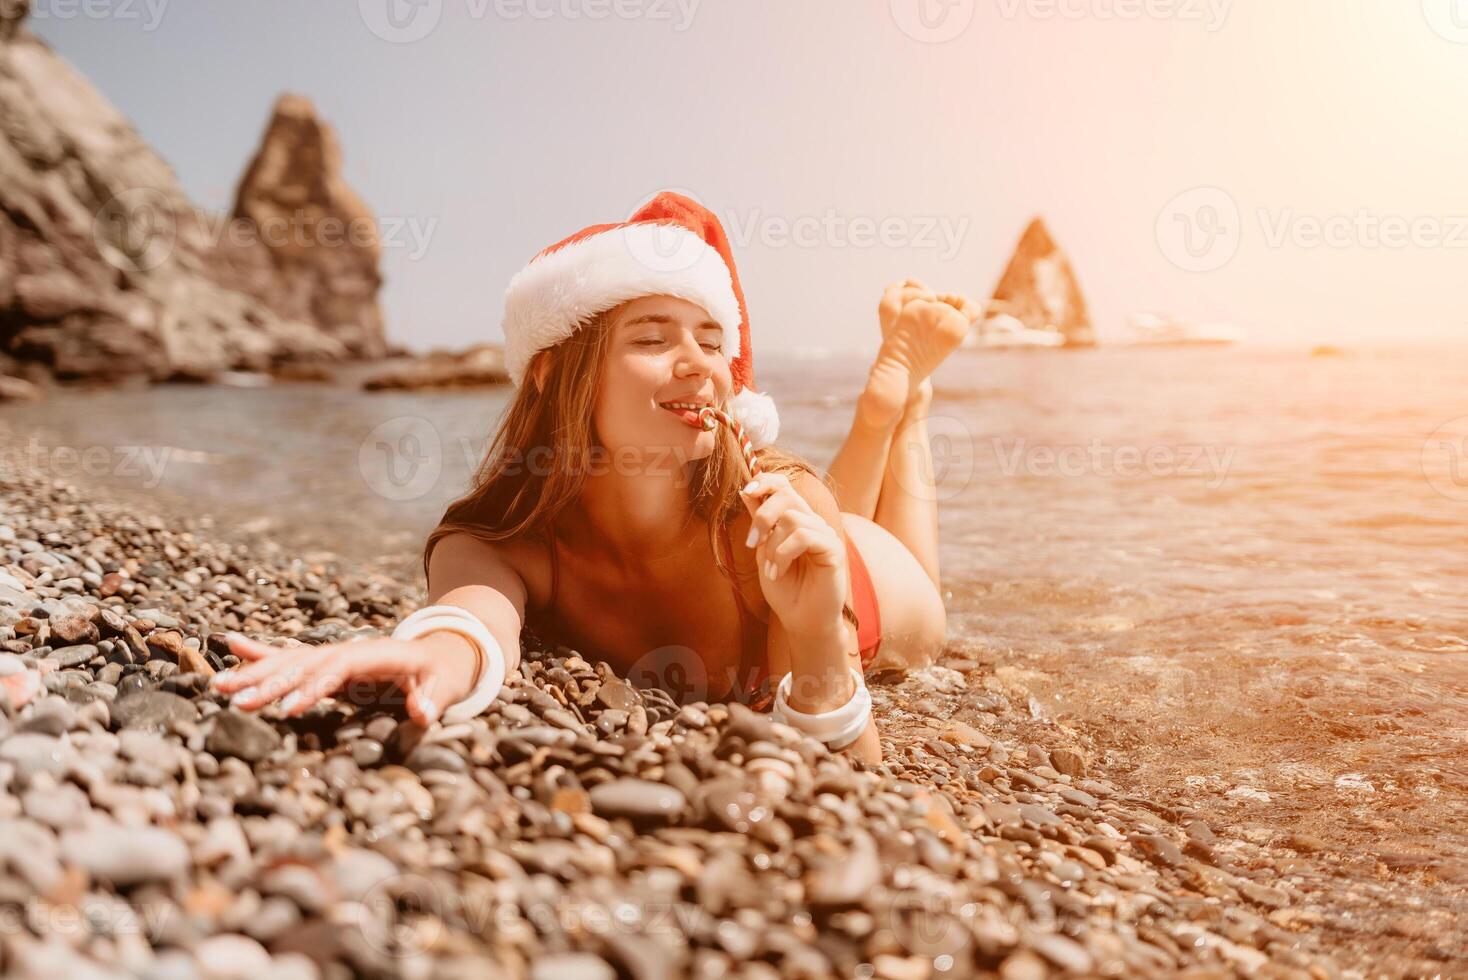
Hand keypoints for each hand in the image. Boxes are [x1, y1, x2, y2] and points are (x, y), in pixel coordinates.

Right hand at [209, 631, 478, 725]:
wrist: (440, 653)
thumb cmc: (441, 674)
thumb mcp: (445, 686)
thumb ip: (433, 698)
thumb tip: (423, 712)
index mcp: (375, 655)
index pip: (338, 669)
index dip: (313, 686)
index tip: (287, 708)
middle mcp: (348, 650)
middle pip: (305, 664)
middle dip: (271, 683)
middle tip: (239, 704)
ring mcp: (334, 653)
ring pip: (289, 661)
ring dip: (254, 673)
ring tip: (218, 687)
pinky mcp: (326, 661)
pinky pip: (289, 655)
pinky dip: (261, 651)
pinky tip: (230, 644)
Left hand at [740, 472, 847, 637]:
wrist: (802, 621)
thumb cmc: (785, 590)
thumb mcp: (764, 553)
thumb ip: (760, 523)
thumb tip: (747, 490)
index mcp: (796, 520)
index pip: (785, 485)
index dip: (766, 481)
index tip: (747, 490)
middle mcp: (813, 522)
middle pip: (787, 495)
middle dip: (762, 516)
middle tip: (752, 543)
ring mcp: (826, 534)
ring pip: (792, 519)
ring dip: (773, 547)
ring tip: (772, 570)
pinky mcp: (834, 549)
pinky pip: (804, 536)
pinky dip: (784, 555)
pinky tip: (779, 572)